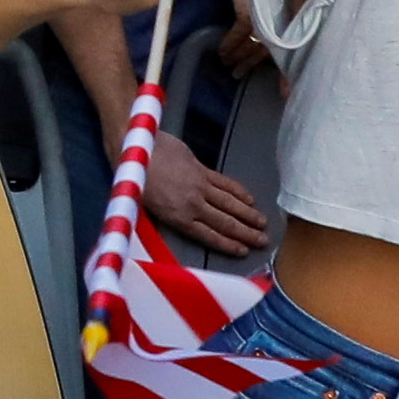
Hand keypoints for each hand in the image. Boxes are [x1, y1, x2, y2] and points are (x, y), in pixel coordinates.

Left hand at [143, 146, 273, 257]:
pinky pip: (225, 183)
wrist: (136, 147)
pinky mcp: (201, 169)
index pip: (209, 236)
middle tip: (264, 241)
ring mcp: (199, 186)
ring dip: (248, 214)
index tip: (244, 251)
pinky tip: (251, 199)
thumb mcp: (148, 207)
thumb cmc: (134, 179)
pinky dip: (240, 192)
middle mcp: (192, 205)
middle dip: (246, 233)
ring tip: (263, 223)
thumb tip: (186, 223)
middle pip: (225, 222)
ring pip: (229, 204)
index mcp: (177, 218)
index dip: (228, 244)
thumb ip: (170, 216)